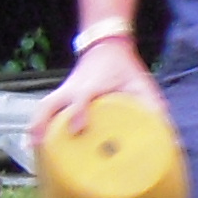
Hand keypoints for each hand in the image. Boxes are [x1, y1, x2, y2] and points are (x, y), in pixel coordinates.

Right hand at [36, 35, 161, 148]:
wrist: (106, 45)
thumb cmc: (125, 69)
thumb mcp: (141, 83)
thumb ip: (152, 105)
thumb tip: (164, 133)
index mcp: (94, 84)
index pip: (83, 96)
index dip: (80, 111)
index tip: (78, 129)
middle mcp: (75, 88)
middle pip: (50, 103)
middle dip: (43, 123)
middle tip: (40, 147)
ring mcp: (65, 90)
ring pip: (44, 107)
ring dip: (37, 126)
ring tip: (33, 151)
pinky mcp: (61, 94)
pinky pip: (46, 108)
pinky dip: (39, 123)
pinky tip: (36, 143)